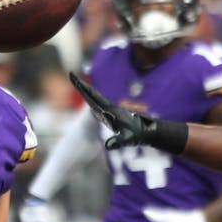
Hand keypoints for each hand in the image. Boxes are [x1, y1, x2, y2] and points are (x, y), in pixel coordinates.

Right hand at [69, 73, 187, 151]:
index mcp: (110, 109)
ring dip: (87, 93)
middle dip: (82, 86)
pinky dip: (94, 102)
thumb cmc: (138, 135)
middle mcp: (110, 107)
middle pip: (93, 94)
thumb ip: (117, 142)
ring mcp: (112, 111)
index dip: (82, 87)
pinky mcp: (114, 116)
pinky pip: (101, 106)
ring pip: (97, 99)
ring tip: (79, 85)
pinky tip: (93, 105)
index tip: (73, 77)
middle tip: (72, 75)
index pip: (92, 96)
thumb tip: (107, 146)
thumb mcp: (126, 140)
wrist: (150, 132)